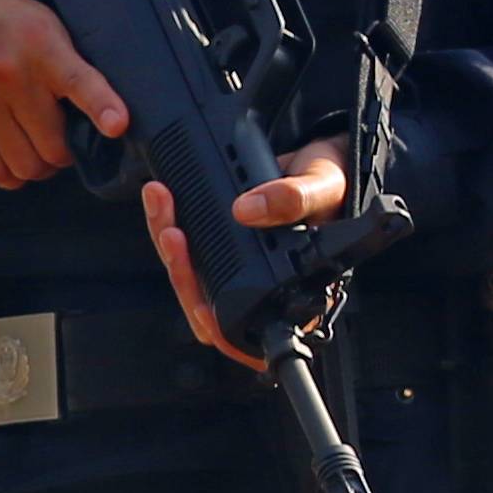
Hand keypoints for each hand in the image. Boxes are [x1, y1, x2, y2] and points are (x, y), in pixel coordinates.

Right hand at [0, 0, 127, 187]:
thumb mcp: (35, 18)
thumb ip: (61, 58)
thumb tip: (91, 104)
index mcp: (39, 46)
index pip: (77, 81)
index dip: (102, 105)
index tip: (117, 125)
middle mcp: (10, 77)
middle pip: (52, 146)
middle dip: (62, 154)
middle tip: (59, 148)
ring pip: (23, 165)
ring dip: (36, 168)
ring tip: (34, 157)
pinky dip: (6, 176)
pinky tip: (8, 163)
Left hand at [143, 140, 349, 368]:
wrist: (320, 159)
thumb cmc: (332, 184)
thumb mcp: (323, 187)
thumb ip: (294, 199)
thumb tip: (247, 211)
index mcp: (294, 292)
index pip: (253, 334)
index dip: (223, 332)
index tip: (202, 309)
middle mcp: (261, 287)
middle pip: (207, 306)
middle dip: (181, 273)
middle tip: (173, 234)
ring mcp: (237, 268)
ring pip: (189, 276)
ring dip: (167, 243)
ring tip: (162, 203)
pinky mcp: (219, 244)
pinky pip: (184, 248)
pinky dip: (167, 223)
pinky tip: (161, 199)